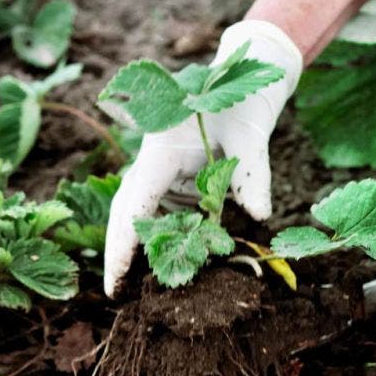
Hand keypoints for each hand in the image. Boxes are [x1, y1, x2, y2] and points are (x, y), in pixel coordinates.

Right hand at [103, 21, 302, 296]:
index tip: (117, 275)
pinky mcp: (173, 179)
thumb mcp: (252, 138)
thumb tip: (261, 217)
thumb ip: (253, 177)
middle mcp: (153, 162)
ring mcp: (161, 171)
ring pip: (139, 214)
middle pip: (127, 211)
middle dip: (119, 251)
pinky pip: (161, 211)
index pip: (135, 201)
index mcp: (162, 150)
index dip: (124, 241)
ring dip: (138, 248)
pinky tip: (167, 263)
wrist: (240, 84)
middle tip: (114, 292)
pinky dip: (161, 236)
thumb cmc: (242, 106)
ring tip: (134, 288)